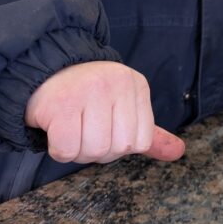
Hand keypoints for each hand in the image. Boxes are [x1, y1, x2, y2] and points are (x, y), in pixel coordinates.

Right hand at [24, 61, 185, 164]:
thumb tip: (178, 152)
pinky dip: (59, 150)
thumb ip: (148, 132)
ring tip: (70, 128)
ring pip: (93, 151)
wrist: (44, 71)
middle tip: (83, 129)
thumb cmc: (87, 96)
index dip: (119, 145)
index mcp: (137, 85)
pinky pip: (66, 150)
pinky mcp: (60, 104)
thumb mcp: (124, 106)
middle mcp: (116, 83)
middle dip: (97, 150)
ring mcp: (88, 91)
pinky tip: (56, 130)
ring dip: (77, 151)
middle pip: (117, 148)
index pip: (141, 141)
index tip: (104, 128)